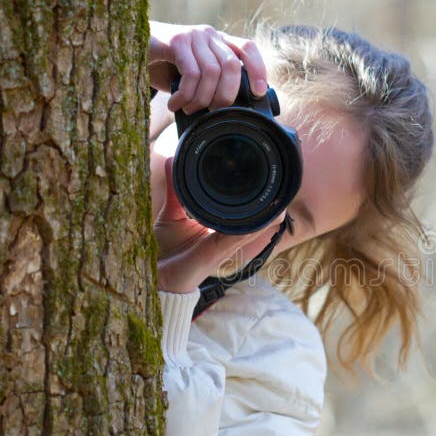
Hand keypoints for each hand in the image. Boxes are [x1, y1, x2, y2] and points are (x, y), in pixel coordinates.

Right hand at [148, 20, 267, 113]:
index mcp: (219, 42)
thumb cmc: (165, 69)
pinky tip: (176, 104)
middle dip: (225, 97)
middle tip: (211, 112)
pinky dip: (186, 95)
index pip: (248, 49)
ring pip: (212, 72)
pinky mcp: (176, 41)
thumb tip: (230, 111)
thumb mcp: (195, 78)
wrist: (130, 51)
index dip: (258, 70)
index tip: (259, 92)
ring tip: (188, 109)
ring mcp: (193, 35)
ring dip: (201, 99)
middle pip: (232, 66)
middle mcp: (209, 35)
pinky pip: (192, 73)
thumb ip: (213, 86)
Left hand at [155, 158, 284, 293]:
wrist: (155, 276)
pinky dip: (252, 228)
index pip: (243, 213)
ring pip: (253, 229)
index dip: (256, 199)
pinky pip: (239, 238)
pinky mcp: (216, 254)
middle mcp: (225, 237)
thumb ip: (175, 189)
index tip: (264, 178)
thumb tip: (173, 159)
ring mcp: (223, 246)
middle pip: (256, 221)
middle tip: (281, 186)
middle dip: (271, 205)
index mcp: (219, 228)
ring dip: (268, 216)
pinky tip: (265, 218)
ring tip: (281, 201)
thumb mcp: (171, 214)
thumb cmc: (165, 251)